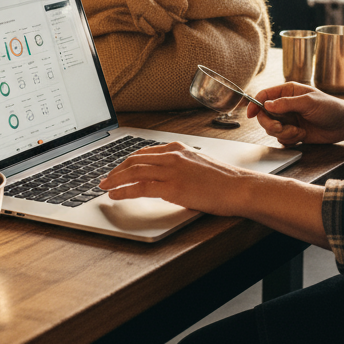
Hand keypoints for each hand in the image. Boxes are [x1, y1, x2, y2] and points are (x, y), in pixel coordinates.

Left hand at [98, 142, 252, 215]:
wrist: (238, 187)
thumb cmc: (223, 180)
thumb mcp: (199, 165)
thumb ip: (180, 167)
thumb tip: (166, 176)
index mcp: (178, 149)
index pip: (144, 152)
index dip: (126, 161)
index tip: (117, 169)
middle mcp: (173, 156)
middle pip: (135, 160)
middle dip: (116, 170)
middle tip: (104, 179)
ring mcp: (172, 170)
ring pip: (134, 171)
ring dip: (115, 179)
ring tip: (104, 187)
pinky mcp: (172, 187)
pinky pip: (140, 187)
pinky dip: (124, 190)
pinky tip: (115, 195)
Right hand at [246, 82, 343, 146]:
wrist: (343, 124)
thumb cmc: (330, 108)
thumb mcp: (308, 102)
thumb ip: (287, 103)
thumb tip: (267, 104)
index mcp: (288, 92)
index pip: (264, 96)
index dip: (254, 104)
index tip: (250, 114)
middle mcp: (285, 105)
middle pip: (264, 115)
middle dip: (271, 124)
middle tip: (280, 128)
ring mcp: (288, 119)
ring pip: (272, 129)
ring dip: (284, 134)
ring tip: (298, 132)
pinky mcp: (293, 132)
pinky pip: (281, 139)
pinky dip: (289, 140)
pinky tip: (301, 136)